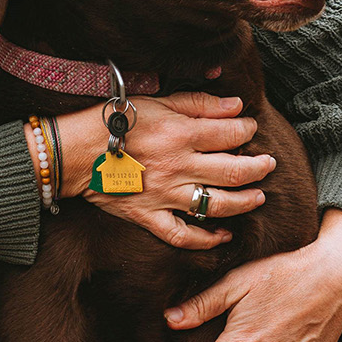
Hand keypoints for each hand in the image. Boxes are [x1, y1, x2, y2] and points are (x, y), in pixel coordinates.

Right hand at [29, 91, 275, 250]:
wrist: (73, 151)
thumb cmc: (112, 120)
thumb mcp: (156, 101)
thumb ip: (197, 103)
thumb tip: (235, 106)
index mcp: (180, 134)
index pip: (230, 134)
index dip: (246, 130)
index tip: (250, 128)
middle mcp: (178, 166)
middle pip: (233, 171)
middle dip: (258, 167)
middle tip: (268, 164)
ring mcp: (165, 196)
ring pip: (217, 205)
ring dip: (244, 202)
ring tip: (257, 196)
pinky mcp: (149, 217)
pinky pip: (184, 235)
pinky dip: (207, 240)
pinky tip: (224, 235)